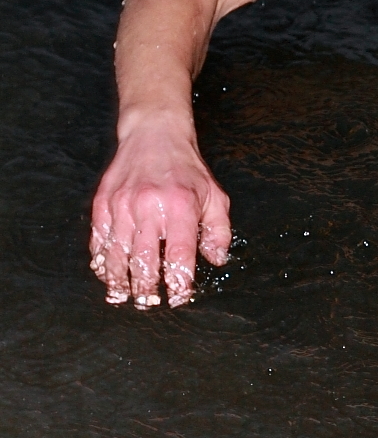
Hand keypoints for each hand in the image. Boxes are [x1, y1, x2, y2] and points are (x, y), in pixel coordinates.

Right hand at [90, 120, 231, 308]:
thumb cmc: (187, 170)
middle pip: (144, 260)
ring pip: (117, 254)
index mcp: (181, 207)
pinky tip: (107, 274)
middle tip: (148, 303)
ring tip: (124, 297)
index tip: (179, 297)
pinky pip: (99, 240)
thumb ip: (219, 230)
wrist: (154, 134)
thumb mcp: (214, 195)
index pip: (179, 255)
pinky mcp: (103, 203)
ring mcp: (122, 205)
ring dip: (119, 281)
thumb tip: (216, 260)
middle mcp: (149, 207)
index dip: (179, 282)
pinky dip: (102, 261)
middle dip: (146, 288)